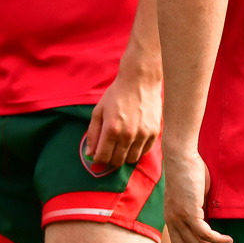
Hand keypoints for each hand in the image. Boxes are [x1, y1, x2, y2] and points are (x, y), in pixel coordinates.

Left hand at [86, 52, 160, 167]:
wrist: (140, 81)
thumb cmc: (116, 94)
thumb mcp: (99, 111)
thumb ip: (93, 134)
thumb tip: (89, 153)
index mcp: (111, 129)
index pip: (102, 157)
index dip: (98, 159)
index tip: (98, 155)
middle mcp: (128, 135)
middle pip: (117, 161)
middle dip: (110, 159)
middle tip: (109, 150)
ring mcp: (143, 135)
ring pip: (131, 160)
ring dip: (124, 156)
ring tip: (121, 146)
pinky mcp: (154, 132)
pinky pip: (144, 152)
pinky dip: (137, 151)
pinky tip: (133, 141)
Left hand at [163, 153, 233, 242]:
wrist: (181, 155)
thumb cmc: (190, 172)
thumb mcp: (195, 197)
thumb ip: (201, 211)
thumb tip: (214, 224)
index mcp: (172, 220)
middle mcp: (173, 222)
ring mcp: (179, 218)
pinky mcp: (188, 211)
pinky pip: (204, 234)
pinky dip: (217, 240)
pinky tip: (228, 239)